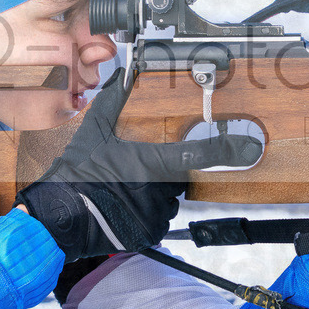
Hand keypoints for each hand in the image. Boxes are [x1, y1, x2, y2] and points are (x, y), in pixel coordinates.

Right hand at [17, 67, 262, 259]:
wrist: (59, 216)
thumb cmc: (76, 174)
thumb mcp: (92, 132)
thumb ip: (111, 102)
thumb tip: (122, 74)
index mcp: (150, 162)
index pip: (195, 154)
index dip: (225, 150)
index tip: (249, 147)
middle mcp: (158, 189)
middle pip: (179, 180)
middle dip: (164, 176)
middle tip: (136, 173)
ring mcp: (154, 214)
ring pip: (169, 203)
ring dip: (155, 198)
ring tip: (124, 193)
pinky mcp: (149, 234)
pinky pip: (158, 222)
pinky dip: (146, 216)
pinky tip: (123, 209)